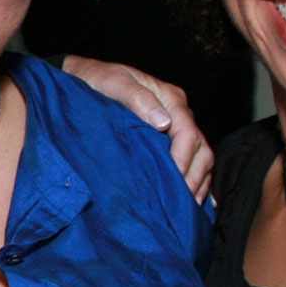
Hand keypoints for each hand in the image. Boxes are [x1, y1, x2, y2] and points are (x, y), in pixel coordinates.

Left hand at [60, 55, 213, 201]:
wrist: (83, 79)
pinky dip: (195, 181)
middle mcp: (178, 113)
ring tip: (185, 207)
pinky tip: (191, 202)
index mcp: (170, 98)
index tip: (172, 182)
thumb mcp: (114, 83)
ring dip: (197, 183)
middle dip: (194, 177)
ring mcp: (175, 126)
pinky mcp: (168, 139)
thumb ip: (138, 100)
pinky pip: (191, 162)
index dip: (182, 160)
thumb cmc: (96, 81)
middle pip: (201, 149)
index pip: (188, 134)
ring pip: (201, 158)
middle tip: (180, 203)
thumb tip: (164, 123)